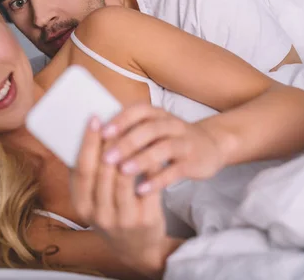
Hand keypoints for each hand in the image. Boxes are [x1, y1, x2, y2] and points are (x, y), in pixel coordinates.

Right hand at [70, 116, 168, 276]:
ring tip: (132, 130)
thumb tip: (86, 134)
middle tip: (115, 118)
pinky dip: (148, 165)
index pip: (82, 170)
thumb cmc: (112, 213)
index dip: (87, 143)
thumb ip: (89, 176)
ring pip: (124, 177)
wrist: (137, 247)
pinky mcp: (145, 219)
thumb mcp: (94, 201)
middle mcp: (99, 215)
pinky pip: (147, 185)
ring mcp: (123, 219)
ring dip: (128, 151)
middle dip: (108, 141)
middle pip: (102, 171)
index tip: (94, 119)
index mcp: (82, 206)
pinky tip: (150, 148)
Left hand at [100, 102, 225, 194]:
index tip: (101, 133)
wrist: (211, 146)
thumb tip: (92, 137)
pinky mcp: (193, 162)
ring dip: (141, 160)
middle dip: (126, 143)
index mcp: (157, 114)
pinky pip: (175, 170)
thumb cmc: (170, 139)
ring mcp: (184, 142)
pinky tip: (142, 190)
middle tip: (106, 158)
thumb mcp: (152, 128)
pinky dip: (158, 180)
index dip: (120, 121)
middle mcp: (171, 124)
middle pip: (148, 129)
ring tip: (123, 172)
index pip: (137, 112)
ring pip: (162, 148)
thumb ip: (128, 129)